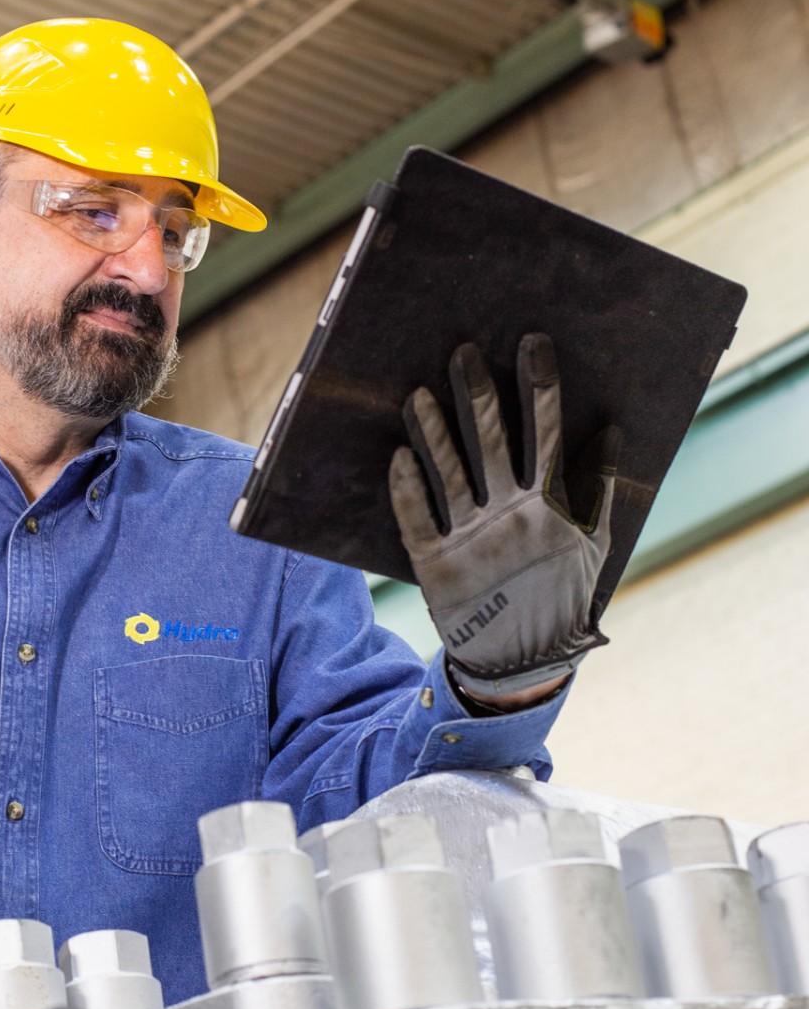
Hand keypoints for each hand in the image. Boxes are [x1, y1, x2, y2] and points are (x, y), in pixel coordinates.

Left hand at [389, 334, 618, 698]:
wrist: (524, 664)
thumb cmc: (562, 596)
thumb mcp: (593, 544)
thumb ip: (600, 487)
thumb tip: (611, 428)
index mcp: (550, 510)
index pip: (545, 435)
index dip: (540, 388)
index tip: (532, 343)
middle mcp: (509, 518)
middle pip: (490, 442)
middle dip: (478, 393)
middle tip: (462, 351)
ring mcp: (470, 540)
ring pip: (446, 472)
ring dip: (431, 430)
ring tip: (417, 393)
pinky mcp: (436, 564)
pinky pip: (415, 518)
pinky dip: (406, 486)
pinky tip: (397, 454)